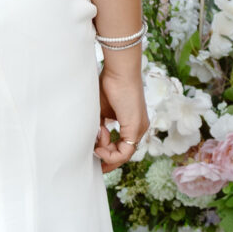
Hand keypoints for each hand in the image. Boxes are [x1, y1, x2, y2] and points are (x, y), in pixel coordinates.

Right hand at [96, 52, 147, 170]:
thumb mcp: (101, 111)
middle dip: (107, 160)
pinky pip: (125, 153)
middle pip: (124, 154)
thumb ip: (99, 126)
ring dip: (106, 154)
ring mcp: (139, 129)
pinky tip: (99, 146)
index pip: (122, 147)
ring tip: (96, 145)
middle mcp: (139, 128)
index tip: (95, 155)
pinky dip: (110, 154)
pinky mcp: (135, 128)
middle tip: (94, 159)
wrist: (119, 71)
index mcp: (132, 123)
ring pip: (124, 155)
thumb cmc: (109, 85)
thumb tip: (93, 141)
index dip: (109, 155)